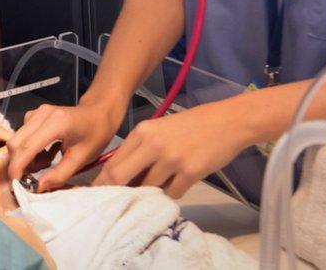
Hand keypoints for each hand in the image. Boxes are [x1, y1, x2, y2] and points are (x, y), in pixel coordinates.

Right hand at [6, 101, 119, 191]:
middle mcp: (41, 114)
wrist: (99, 113)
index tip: (16, 184)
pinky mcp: (35, 114)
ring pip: (17, 139)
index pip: (28, 147)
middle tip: (29, 179)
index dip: (18, 167)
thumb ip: (59, 174)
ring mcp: (37, 112)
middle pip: (16, 142)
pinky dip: (29, 149)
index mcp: (56, 123)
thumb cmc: (95, 135)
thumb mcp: (81, 159)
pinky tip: (45, 154)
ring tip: (46, 164)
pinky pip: (23, 135)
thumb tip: (38, 187)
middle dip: (18, 163)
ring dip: (25, 157)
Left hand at [92, 100, 248, 197]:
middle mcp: (152, 144)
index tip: (98, 194)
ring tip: (157, 187)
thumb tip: (120, 177)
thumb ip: (139, 149)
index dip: (103, 182)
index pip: (113, 163)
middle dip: (115, 192)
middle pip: (120, 177)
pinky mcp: (190, 172)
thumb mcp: (158, 129)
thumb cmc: (190, 126)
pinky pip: (173, 193)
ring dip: (150, 193)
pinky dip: (172, 193)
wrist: (226, 122)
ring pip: (148, 188)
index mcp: (142, 132)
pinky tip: (178, 183)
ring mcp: (171, 159)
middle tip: (115, 203)